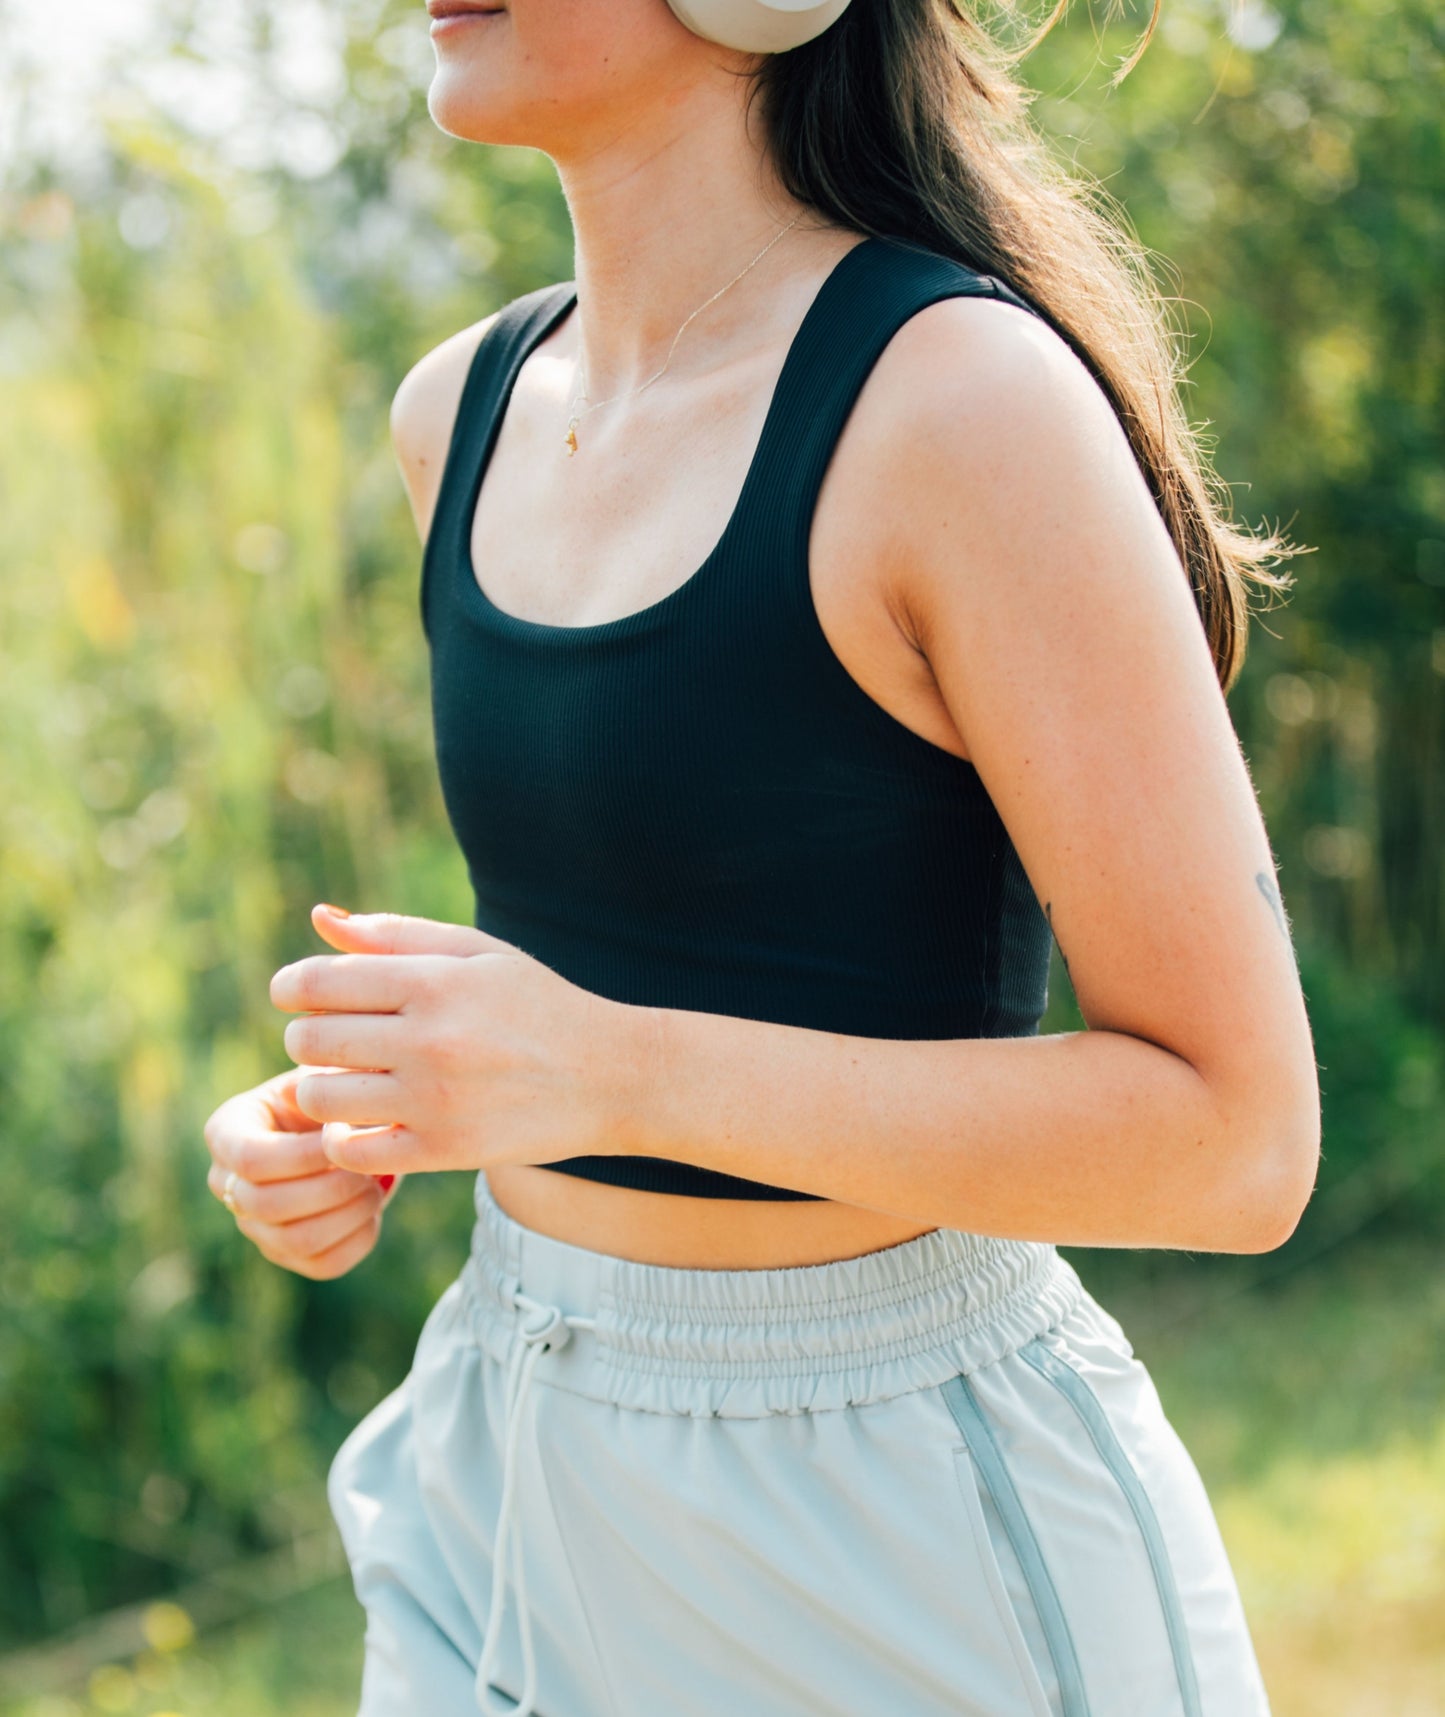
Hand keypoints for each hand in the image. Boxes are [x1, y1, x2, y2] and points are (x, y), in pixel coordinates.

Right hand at [203, 1065, 395, 1278]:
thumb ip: (324, 1077)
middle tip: (371, 1166)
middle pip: (266, 1206)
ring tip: (377, 1185)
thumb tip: (333, 1088)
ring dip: (348, 1215)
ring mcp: (255, 1225)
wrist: (346, 1125)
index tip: (344, 1137)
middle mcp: (229, 1183)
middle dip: (330, 1187)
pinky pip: (323, 1264)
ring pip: (294, 1241)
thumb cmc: (333, 1090)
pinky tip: (374, 1209)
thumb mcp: (323, 1072)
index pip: (251, 1159)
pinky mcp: (289, 1253)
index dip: (302, 1156)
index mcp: (227, 1132)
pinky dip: (359, 1239)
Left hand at [267, 904, 646, 1178]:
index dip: (290, 988)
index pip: (317, 982)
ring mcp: (435, 1100)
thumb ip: (396, 935)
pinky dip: (343, 1140)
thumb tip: (321, 919)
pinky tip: (366, 1124)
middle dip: (306, 1038)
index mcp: (434, 981)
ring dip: (321, 1090)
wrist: (611, 1076)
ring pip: (321, 1098)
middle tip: (329, 1042)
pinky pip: (351, 1151)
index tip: (297, 996)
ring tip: (347, 1083)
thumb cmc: (538, 1005)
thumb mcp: (477, 953)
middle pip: (310, 1041)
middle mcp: (430, 1039)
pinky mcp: (444, 1151)